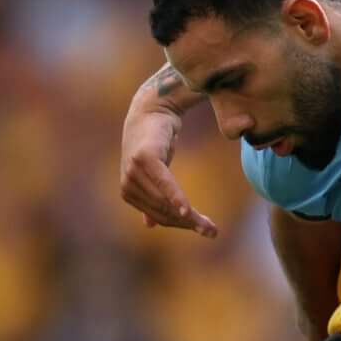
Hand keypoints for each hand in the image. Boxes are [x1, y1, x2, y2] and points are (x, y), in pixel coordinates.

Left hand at [120, 114, 218, 237]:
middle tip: (213, 231)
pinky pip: (165, 184)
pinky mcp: (144, 159)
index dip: (183, 226)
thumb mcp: (152, 172)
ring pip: (166, 202)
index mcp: (129, 192)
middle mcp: (127, 185)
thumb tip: (149, 225)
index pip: (159, 216)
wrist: (153, 109)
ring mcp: (133, 171)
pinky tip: (187, 211)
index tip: (206, 231)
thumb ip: (150, 197)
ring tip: (211, 225)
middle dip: (189, 224)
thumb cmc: (155, 141)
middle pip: (163, 211)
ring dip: (190, 215)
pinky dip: (176, 198)